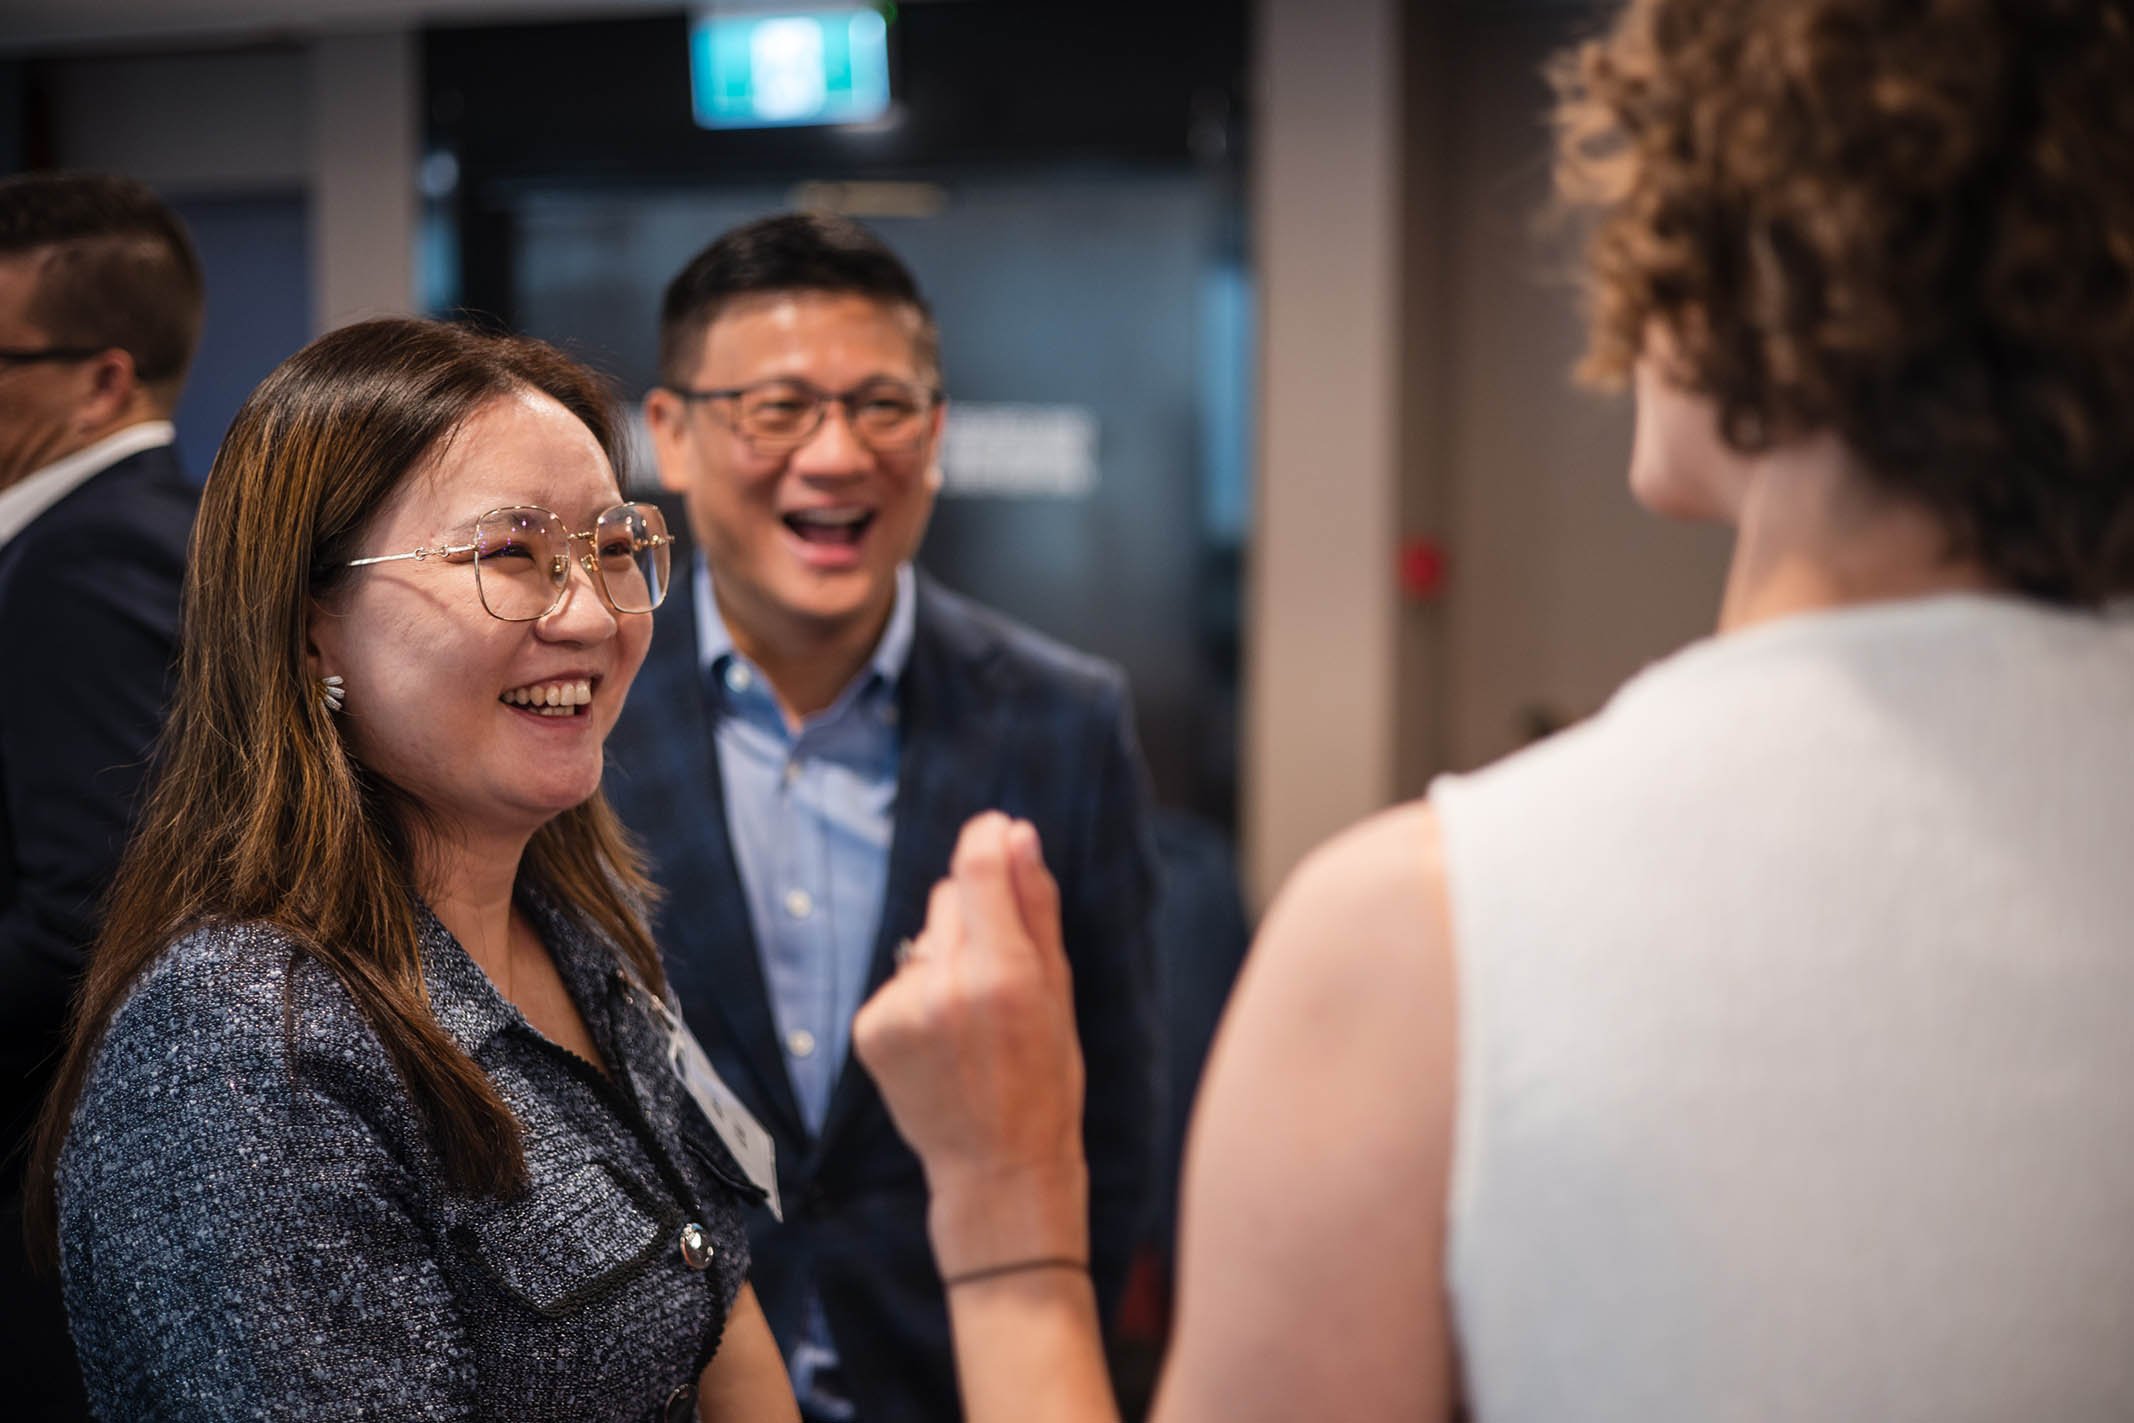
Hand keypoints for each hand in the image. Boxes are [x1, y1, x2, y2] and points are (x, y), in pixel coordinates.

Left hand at [854, 812, 1089, 1274]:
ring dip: (945, 959)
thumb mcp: (1060, 991)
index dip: (986, 838)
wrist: (997, 1168)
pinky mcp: (870, 1028)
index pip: (978, 867)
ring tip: (970, 1019)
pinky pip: (898, 978)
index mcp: (1005, 975)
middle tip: (1000, 974)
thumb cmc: (1045, 1080)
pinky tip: (941, 1039)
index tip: (996, 829)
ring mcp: (901, 1009)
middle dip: (974, 915)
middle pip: (949, 896)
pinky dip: (918, 996)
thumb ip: (1037, 907)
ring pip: (923, 938)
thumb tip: (1020, 835)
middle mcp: (946, 986)